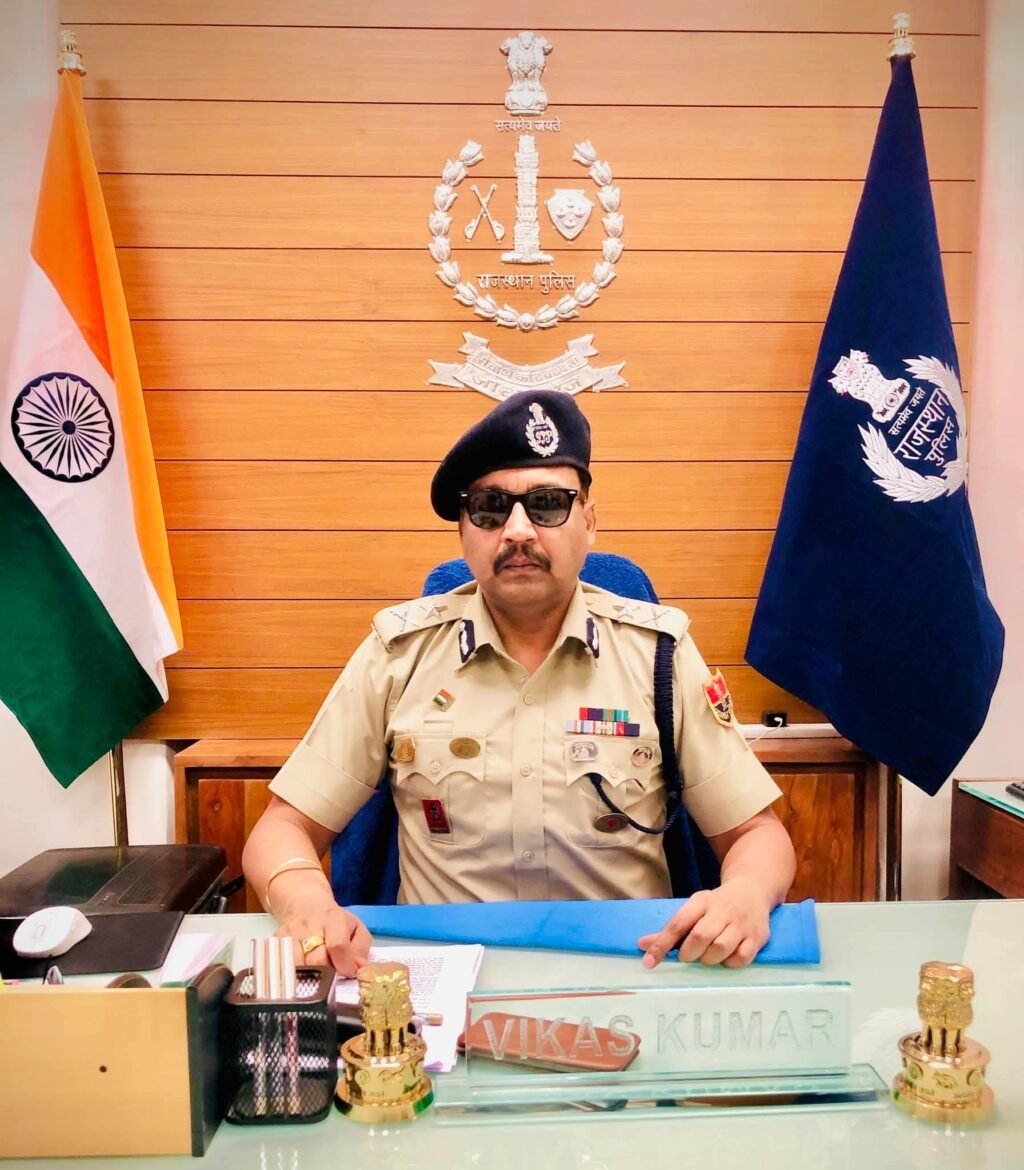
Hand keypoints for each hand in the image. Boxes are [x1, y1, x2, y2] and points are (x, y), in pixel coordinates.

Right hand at [274, 902, 371, 975]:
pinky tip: (303, 972)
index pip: (337, 944)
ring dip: (310, 977)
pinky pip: (284, 967)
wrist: (307, 905)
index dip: (344, 964)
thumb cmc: (335, 922)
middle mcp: (309, 924)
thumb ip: (361, 949)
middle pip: (316, 960)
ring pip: (298, 967)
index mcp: (333, 918)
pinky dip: (294, 975)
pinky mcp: (277, 941)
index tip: (348, 973)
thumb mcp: (356, 928)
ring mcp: (290, 933)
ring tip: (317, 973)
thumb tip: (359, 968)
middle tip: (333, 973)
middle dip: (327, 973)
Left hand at [637, 880, 772, 969]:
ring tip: (706, 956)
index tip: (649, 962)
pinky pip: (742, 958)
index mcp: (701, 901)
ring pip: (720, 948)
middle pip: (700, 936)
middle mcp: (722, 910)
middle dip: (688, 953)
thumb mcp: (694, 909)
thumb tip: (642, 945)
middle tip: (687, 956)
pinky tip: (725, 958)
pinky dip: (730, 963)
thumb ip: (671, 930)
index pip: (678, 923)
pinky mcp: (757, 937)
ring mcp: (741, 924)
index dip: (661, 944)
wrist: (752, 890)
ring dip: (708, 959)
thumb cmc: (716, 905)